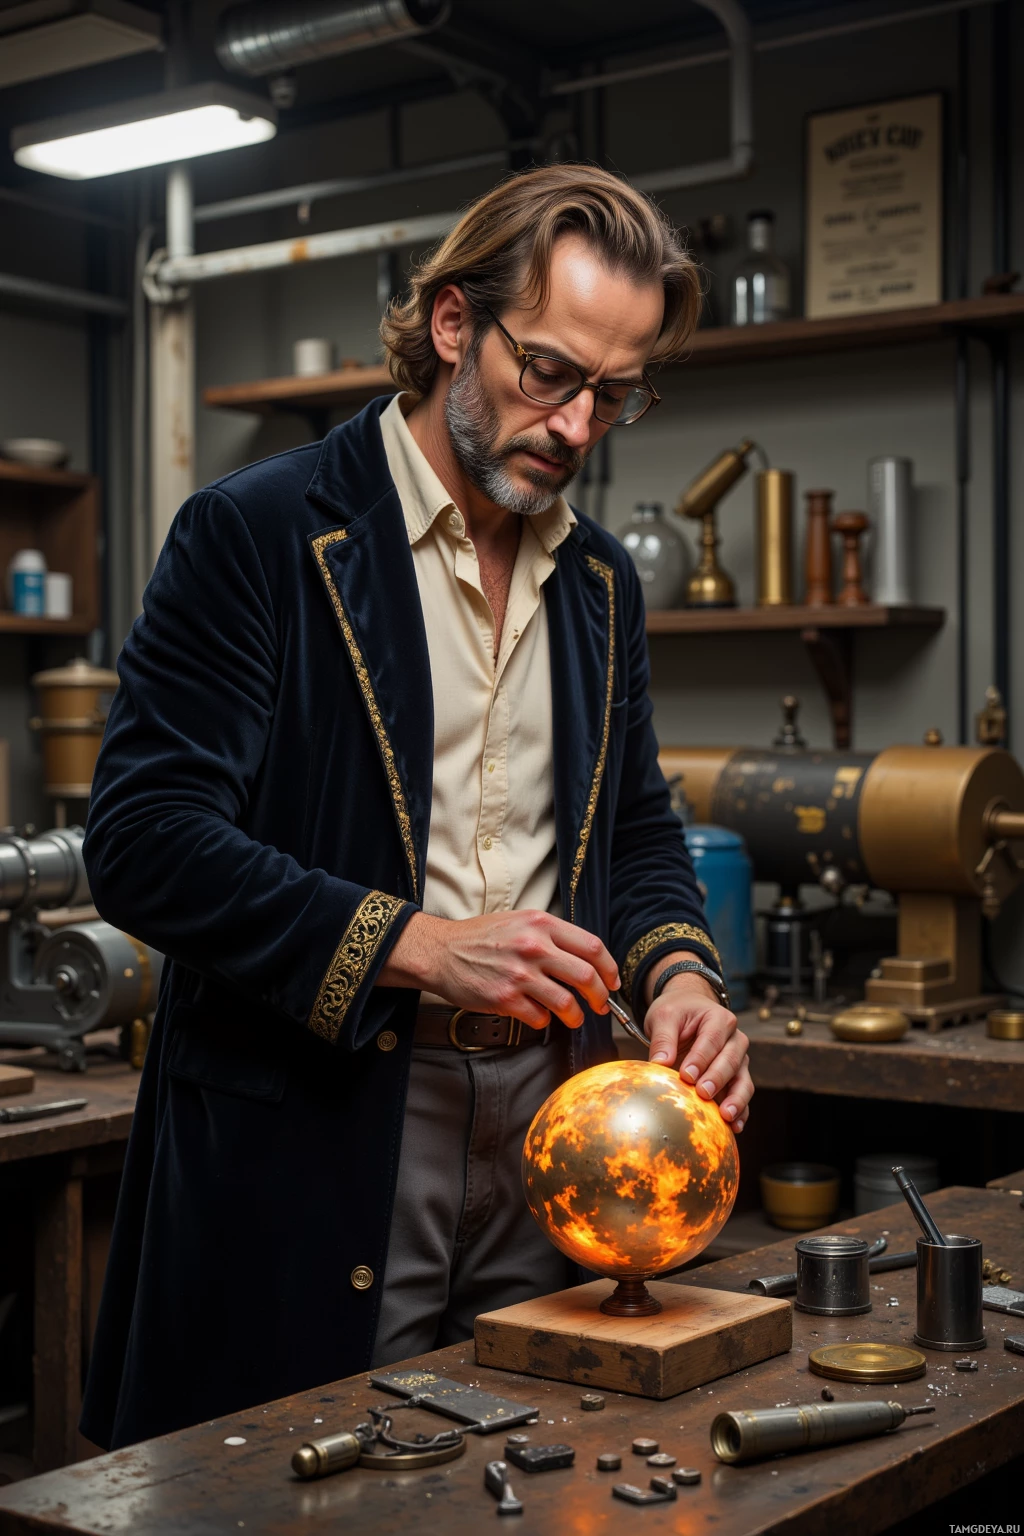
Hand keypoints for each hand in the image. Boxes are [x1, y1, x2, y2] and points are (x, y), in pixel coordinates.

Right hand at [378, 909, 619, 1029]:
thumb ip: (550, 936)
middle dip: (600, 996)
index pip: (592, 946)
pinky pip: (540, 1017)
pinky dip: (545, 1021)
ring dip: (576, 1015)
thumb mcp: (519, 922)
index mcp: (541, 924)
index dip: (609, 968)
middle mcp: (534, 946)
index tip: (612, 981)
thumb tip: (584, 958)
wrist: (440, 951)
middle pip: (586, 975)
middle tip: (600, 1005)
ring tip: (574, 1018)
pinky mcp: (505, 998)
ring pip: (567, 1002)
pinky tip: (540, 1016)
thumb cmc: (480, 938)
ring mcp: (520, 973)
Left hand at [643, 968, 752, 1131]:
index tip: (686, 1075)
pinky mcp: (736, 1078)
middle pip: (731, 1061)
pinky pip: (742, 1095)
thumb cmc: (677, 1013)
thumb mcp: (664, 1017)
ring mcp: (739, 1060)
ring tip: (726, 1116)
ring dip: (736, 1099)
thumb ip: (663, 1039)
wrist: (689, 1010)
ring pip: (743, 1081)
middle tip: (702, 1093)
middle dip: (717, 1079)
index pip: (712, 1040)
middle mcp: (735, 1040)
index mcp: (719, 1019)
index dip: (700, 1059)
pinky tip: (734, 1126)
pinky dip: (741, 1111)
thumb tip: (660, 1064)